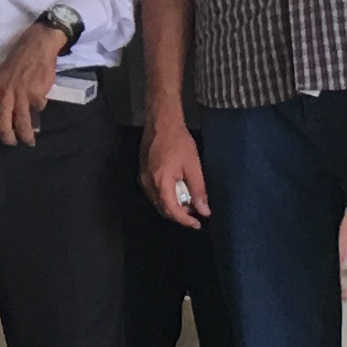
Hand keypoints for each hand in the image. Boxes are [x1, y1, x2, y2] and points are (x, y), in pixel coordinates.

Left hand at [0, 27, 66, 148]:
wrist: (37, 45)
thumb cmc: (19, 60)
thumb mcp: (2, 76)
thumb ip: (0, 93)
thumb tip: (2, 113)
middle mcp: (6, 94)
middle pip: (3, 125)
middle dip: (8, 139)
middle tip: (14, 142)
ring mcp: (22, 95)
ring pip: (22, 124)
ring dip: (26, 136)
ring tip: (29, 141)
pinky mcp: (37, 95)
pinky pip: (39, 109)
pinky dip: (40, 111)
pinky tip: (41, 108)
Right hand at [146, 108, 207, 227]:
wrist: (161, 122)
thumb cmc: (179, 142)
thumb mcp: (193, 166)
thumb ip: (198, 190)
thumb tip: (204, 210)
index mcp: (161, 182)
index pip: (172, 211)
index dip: (185, 221)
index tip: (198, 224)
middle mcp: (148, 184)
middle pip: (163, 209)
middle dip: (179, 215)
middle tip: (196, 213)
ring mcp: (143, 179)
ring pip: (157, 202)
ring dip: (173, 207)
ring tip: (189, 203)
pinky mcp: (142, 174)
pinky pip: (153, 194)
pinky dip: (166, 198)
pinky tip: (178, 192)